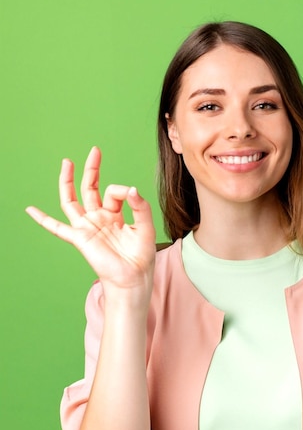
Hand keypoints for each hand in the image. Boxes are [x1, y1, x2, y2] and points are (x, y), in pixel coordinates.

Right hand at [26, 147, 155, 289]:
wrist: (133, 278)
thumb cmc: (141, 256)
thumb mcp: (145, 227)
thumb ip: (140, 206)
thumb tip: (131, 188)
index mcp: (115, 214)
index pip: (114, 192)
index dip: (122, 189)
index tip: (130, 194)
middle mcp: (99, 218)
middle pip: (91, 188)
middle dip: (92, 169)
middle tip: (95, 151)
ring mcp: (87, 227)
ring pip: (72, 200)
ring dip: (68, 181)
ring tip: (67, 162)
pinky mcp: (79, 238)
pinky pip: (57, 228)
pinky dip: (42, 219)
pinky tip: (30, 210)